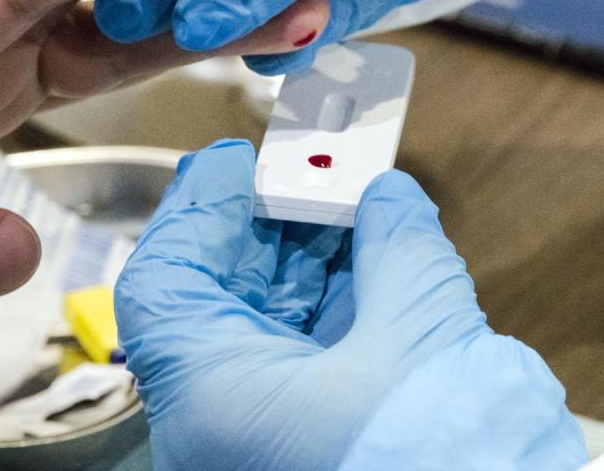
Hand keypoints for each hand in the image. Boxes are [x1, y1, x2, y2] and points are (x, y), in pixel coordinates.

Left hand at [115, 140, 587, 469]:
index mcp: (213, 401)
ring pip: (259, 328)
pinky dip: (326, 307)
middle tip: (307, 172)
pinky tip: (364, 264)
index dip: (196, 209)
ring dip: (301, 261)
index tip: (231, 162)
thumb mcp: (421, 337)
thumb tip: (388, 200)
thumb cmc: (437, 463)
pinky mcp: (303, 443)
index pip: (166, 281)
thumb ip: (398, 251)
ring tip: (347, 207)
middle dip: (264, 226)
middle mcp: (221, 425)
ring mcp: (261, 436)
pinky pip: (296, 361)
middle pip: (215, 298)